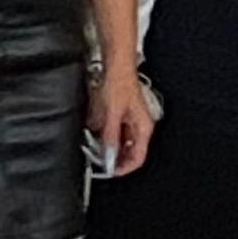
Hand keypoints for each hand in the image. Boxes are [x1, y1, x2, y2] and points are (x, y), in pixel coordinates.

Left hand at [93, 63, 156, 182]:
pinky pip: (113, 131)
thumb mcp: (111, 116)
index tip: (109, 171)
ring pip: (119, 142)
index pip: (138, 158)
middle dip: (112, 156)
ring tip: (94, 142)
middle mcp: (139, 126)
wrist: (116, 67)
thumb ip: (110, 138)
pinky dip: (104, 133)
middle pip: (128, 151)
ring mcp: (130, 120)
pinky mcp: (121, 114)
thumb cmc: (120, 84)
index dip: (123, 168)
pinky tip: (95, 129)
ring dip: (106, 144)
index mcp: (143, 128)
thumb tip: (108, 157)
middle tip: (98, 158)